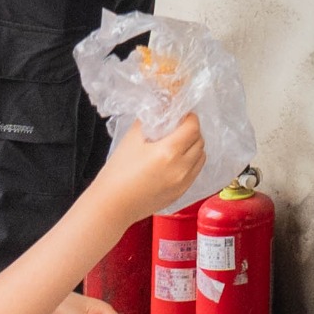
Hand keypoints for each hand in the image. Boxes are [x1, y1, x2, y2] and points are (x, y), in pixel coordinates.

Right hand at [92, 113, 206, 218]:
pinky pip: (195, 172)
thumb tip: (161, 108)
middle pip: (200, 141)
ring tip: (178, 145)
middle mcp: (181, 167)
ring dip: (194, 147)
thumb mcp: (131, 139)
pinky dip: (191, 162)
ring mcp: (184, 182)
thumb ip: (149, 121)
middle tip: (178, 129)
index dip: (189, 118)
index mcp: (169, 152)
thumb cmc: (118, 173)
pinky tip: (176, 161)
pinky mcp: (181, 193)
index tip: (181, 116)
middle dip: (192, 132)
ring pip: (201, 157)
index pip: (193, 127)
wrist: (112, 205)